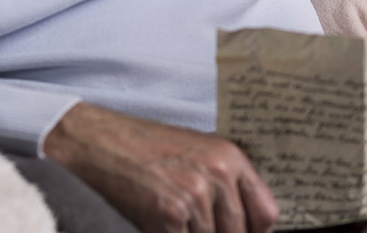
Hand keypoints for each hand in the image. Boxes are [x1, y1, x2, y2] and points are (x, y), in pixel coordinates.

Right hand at [43, 103, 277, 232]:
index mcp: (231, 157)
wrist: (99, 142)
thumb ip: (226, 184)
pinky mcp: (169, 214)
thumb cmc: (146, 148)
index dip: (255, 232)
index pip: (267, 213)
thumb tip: (248, 224)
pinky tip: (159, 225)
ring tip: (174, 221)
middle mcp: (218, 175)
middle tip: (194, 225)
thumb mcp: (197, 154)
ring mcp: (195, 195)